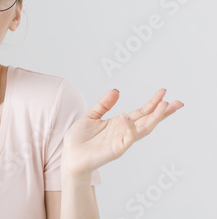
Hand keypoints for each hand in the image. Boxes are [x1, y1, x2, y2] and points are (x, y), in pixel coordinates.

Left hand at [61, 88, 183, 176]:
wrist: (69, 155)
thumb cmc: (79, 138)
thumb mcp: (91, 115)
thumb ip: (104, 104)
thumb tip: (117, 90)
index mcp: (120, 123)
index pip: (141, 112)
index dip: (152, 103)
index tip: (164, 92)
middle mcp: (124, 132)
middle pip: (148, 121)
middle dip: (163, 112)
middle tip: (178, 102)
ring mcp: (121, 141)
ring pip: (143, 129)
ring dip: (154, 118)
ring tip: (164, 106)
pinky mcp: (115, 150)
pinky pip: (126, 138)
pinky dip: (129, 127)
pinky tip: (127, 116)